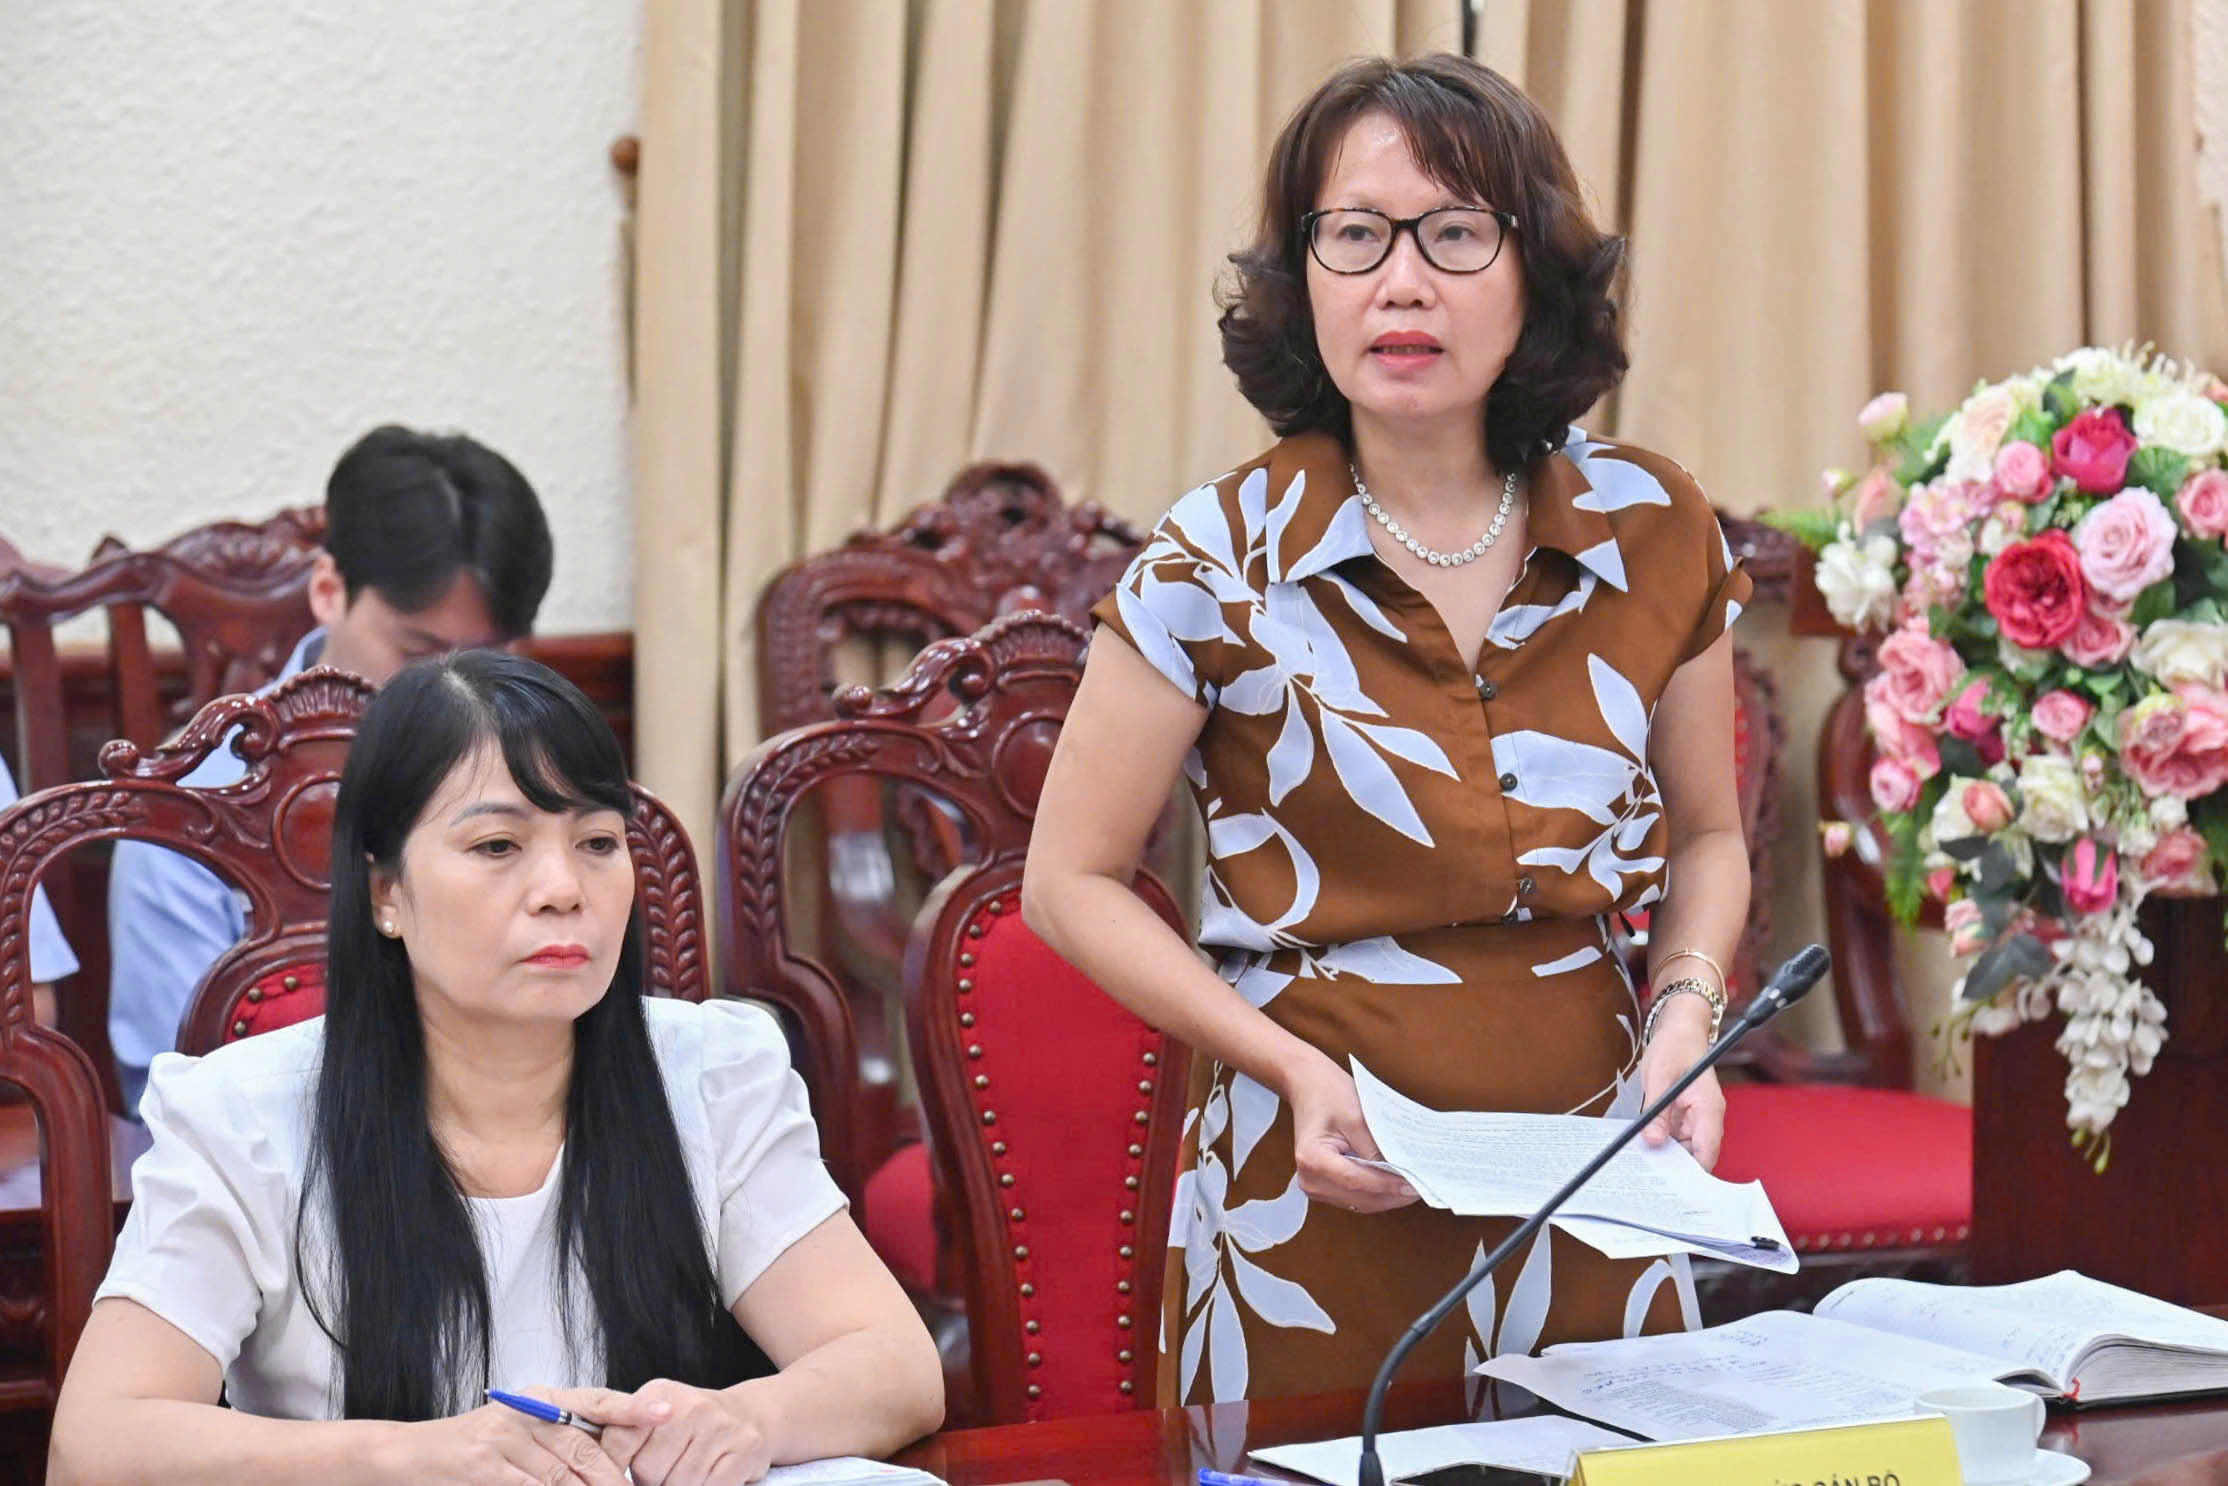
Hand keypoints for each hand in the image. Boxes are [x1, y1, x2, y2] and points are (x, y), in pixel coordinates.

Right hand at [382, 1398, 650, 1485]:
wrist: (409, 1456)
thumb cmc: (474, 1448)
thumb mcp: (519, 1431)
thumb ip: (560, 1440)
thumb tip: (611, 1461)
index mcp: (539, 1399)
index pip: (596, 1400)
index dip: (633, 1407)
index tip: (667, 1411)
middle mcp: (524, 1412)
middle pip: (584, 1450)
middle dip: (612, 1479)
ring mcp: (502, 1439)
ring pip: (560, 1477)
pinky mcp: (483, 1467)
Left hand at [583, 1378, 774, 1485]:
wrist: (751, 1415)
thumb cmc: (692, 1424)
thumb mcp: (656, 1416)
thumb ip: (624, 1434)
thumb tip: (589, 1470)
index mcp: (660, 1394)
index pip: (618, 1441)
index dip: (613, 1469)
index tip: (617, 1476)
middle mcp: (691, 1406)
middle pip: (648, 1471)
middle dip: (652, 1482)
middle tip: (666, 1472)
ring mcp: (720, 1428)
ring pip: (679, 1485)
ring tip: (687, 1473)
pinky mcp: (744, 1450)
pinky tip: (707, 1479)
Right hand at [1281, 1052, 1418, 1213]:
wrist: (1309, 1085)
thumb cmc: (1329, 1094)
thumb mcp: (1357, 1116)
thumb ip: (1377, 1148)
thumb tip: (1403, 1172)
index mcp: (1312, 1159)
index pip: (1357, 1181)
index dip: (1389, 1185)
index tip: (1416, 1185)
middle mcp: (1310, 1179)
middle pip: (1361, 1198)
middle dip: (1393, 1194)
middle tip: (1424, 1186)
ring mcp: (1316, 1186)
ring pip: (1362, 1203)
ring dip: (1389, 1196)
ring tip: (1415, 1185)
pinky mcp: (1326, 1187)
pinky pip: (1358, 1198)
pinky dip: (1379, 1192)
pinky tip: (1397, 1183)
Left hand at [1636, 998, 1725, 1169]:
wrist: (1679, 1029)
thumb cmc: (1675, 1046)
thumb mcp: (1660, 1077)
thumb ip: (1657, 1112)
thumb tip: (1652, 1141)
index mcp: (1709, 1108)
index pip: (1707, 1151)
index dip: (1692, 1173)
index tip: (1671, 1186)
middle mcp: (1706, 1118)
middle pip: (1695, 1155)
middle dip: (1673, 1167)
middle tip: (1645, 1177)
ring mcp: (1695, 1118)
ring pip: (1683, 1149)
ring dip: (1664, 1155)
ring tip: (1640, 1165)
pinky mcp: (1683, 1116)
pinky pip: (1674, 1137)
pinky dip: (1661, 1143)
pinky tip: (1642, 1147)